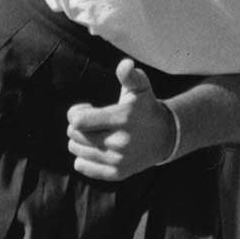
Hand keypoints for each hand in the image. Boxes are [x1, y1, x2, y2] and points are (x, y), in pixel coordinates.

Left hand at [65, 60, 178, 181]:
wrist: (164, 137)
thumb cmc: (145, 107)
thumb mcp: (140, 87)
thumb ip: (130, 75)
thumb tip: (125, 64)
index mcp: (122, 119)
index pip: (79, 121)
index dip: (75, 112)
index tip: (88, 107)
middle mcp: (120, 143)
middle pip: (74, 134)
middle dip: (76, 124)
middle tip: (91, 119)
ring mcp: (118, 161)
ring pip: (76, 150)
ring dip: (79, 139)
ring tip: (94, 132)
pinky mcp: (117, 174)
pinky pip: (81, 166)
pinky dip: (82, 157)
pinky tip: (96, 148)